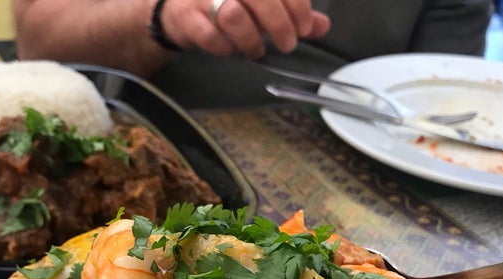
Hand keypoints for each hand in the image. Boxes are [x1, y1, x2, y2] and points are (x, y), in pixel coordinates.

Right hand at [160, 0, 330, 57]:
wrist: (181, 9)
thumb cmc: (227, 5)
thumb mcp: (263, 6)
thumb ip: (291, 12)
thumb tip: (321, 26)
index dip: (298, 6)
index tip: (305, 28)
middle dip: (279, 25)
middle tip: (287, 45)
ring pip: (234, 16)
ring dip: (251, 40)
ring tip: (256, 50)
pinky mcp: (186, 16)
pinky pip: (210, 36)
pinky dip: (225, 48)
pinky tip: (231, 50)